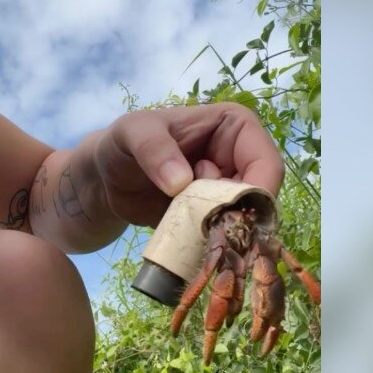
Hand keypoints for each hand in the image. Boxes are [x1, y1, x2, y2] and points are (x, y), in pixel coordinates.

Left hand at [91, 103, 284, 226]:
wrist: (106, 176)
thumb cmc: (124, 143)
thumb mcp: (133, 133)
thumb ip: (153, 149)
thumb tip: (181, 181)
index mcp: (235, 128)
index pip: (266, 162)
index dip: (257, 191)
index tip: (230, 214)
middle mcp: (239, 160)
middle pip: (260, 199)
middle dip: (236, 216)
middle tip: (200, 225)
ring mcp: (227, 191)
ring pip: (244, 221)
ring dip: (219, 232)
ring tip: (184, 226)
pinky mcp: (213, 217)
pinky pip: (223, 237)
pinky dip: (207, 244)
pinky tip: (183, 239)